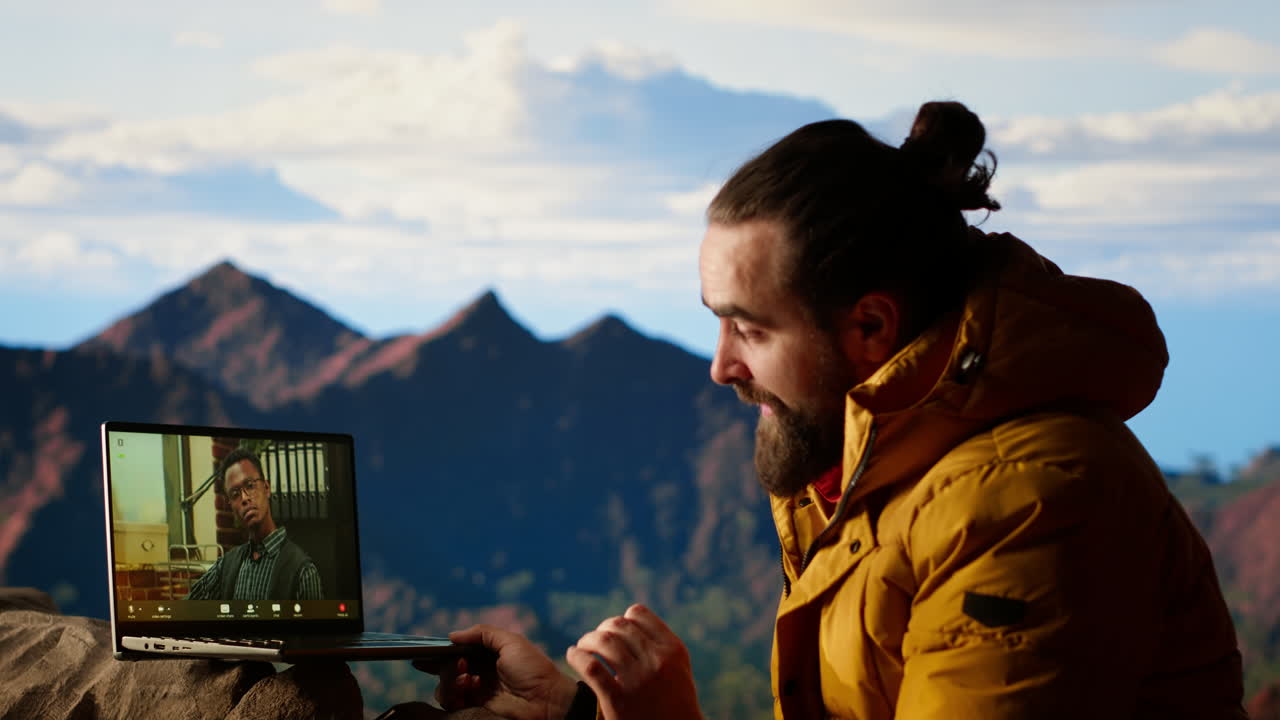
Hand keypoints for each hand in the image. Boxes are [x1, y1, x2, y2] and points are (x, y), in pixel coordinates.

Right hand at [415, 624, 578, 719]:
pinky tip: (469, 688)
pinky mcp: (474, 708)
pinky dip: (453, 694)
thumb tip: (452, 635)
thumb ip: (482, 633)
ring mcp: (475, 692)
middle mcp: (478, 672)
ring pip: (445, 686)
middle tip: (461, 665)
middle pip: (447, 668)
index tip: (423, 653)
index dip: (441, 652)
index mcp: (487, 655)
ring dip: (450, 680)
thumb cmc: (532, 669)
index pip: (458, 652)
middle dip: (446, 665)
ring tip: (467, 679)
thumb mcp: (511, 642)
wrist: (546, 701)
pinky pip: (451, 703)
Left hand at [566, 604, 702, 719]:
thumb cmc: (676, 706)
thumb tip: (629, 624)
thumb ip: (659, 647)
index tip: (614, 631)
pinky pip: (591, 667)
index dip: (622, 619)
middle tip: (594, 640)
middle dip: (602, 629)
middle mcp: (656, 660)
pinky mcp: (618, 700)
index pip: (638, 614)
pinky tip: (573, 655)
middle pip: (618, 626)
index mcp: (672, 649)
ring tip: (582, 647)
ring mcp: (637, 680)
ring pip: (604, 641)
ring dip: (588, 640)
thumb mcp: (678, 670)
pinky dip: (577, 657)